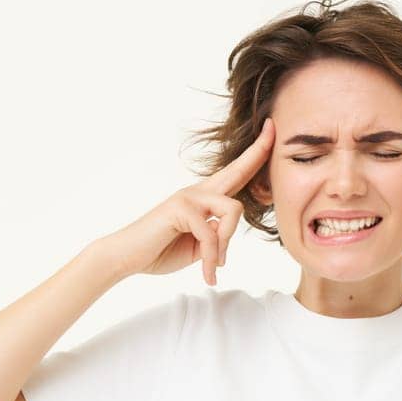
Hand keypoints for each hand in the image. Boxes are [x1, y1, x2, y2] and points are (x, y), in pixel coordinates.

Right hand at [98, 117, 274, 284]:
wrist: (128, 257)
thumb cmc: (161, 250)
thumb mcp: (199, 246)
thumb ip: (216, 236)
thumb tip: (226, 229)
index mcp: (205, 199)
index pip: (235, 175)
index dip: (254, 155)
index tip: (270, 131)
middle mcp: (198, 192)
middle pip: (237, 170)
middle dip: (258, 151)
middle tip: (272, 127)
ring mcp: (188, 197)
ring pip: (232, 210)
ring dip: (226, 243)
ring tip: (214, 265)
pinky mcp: (180, 208)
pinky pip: (211, 234)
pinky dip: (211, 258)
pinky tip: (207, 274)